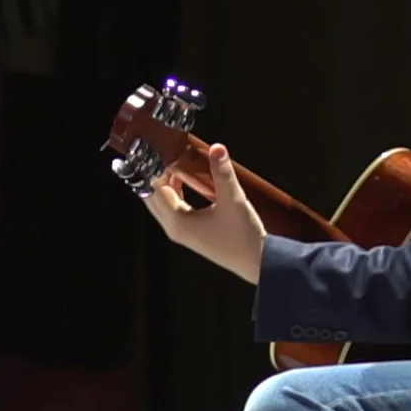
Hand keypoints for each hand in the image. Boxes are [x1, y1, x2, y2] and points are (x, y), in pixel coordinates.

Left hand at [140, 143, 266, 284]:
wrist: (258, 262)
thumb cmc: (244, 236)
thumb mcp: (233, 200)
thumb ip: (223, 173)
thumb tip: (217, 148)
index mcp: (178, 221)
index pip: (156, 189)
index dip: (158, 168)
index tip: (165, 150)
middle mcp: (175, 229)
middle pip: (153, 198)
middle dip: (156, 176)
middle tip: (165, 154)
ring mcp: (182, 234)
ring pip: (162, 205)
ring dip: (164, 185)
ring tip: (175, 165)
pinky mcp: (191, 236)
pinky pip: (173, 211)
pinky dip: (174, 195)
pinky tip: (186, 183)